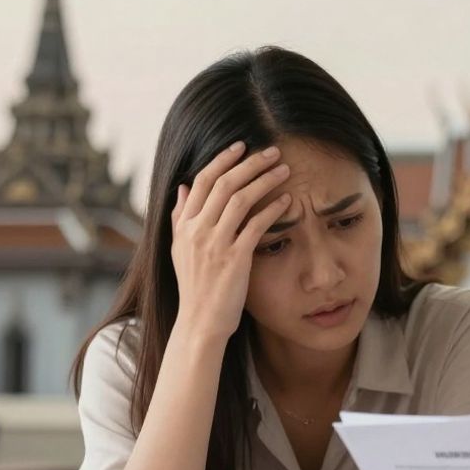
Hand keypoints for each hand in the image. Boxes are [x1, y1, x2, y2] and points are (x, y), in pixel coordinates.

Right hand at [170, 141, 292, 344]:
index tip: (242, 146)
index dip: (223, 159)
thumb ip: (181, 217)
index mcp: (184, 225)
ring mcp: (215, 244)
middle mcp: (197, 230)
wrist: (200, 322)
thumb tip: (184, 187)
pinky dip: (273, 209)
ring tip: (285, 169)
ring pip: (241, 199)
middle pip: (225, 183)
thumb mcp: (180, 250)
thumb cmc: (196, 287)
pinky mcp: (234, 259)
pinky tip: (288, 201)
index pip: (204, 180)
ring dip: (265, 180)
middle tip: (273, 151)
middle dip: (251, 163)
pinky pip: (257, 225)